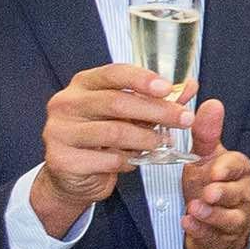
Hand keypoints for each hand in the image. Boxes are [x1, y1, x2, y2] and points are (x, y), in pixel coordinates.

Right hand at [34, 61, 189, 225]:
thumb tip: (190, 86)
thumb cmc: (103, 139)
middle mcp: (66, 103)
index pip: (113, 74)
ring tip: (164, 143)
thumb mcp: (131, 115)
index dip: (142, 79)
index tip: (168, 88)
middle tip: (184, 120)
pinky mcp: (61, 159)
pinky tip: (134, 161)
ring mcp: (59, 131)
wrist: (72, 175)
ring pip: (113, 132)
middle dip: (156, 111)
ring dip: (146, 139)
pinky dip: (127, 161)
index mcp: (83, 85)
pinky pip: (106, 159)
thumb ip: (157, 101)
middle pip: (116, 102)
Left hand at [176, 101, 249, 248]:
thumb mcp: (208, 157)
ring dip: (212, 214)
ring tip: (194, 209)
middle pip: (236, 194)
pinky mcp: (220, 239)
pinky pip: (213, 237)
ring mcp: (232, 219)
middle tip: (208, 192)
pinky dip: (200, 231)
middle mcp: (240, 195)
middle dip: (223, 193)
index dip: (227, 169)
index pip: (238, 166)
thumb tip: (211, 102)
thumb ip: (207, 133)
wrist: (222, 222)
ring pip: (229, 218)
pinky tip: (188, 224)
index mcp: (238, 172)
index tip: (214, 170)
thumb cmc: (213, 184)